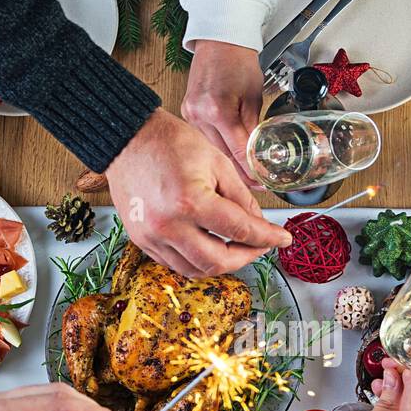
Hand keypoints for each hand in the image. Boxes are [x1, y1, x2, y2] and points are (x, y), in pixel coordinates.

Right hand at [105, 108, 291, 276]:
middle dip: (246, 257)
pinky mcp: (141, 241)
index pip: (240, 231)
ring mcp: (152, 237)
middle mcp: (169, 226)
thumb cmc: (170, 143)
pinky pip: (176, 264)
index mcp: (191, 201)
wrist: (128, 139)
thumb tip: (259, 224)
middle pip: (218, 262)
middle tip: (260, 246)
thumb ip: (242, 198)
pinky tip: (210, 247)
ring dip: (222, 263)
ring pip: (196, 270)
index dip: (267, 238)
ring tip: (237, 248)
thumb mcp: (217, 163)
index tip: (283, 239)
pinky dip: (197, 260)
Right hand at [181, 40, 263, 184]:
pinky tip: (227, 155)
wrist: (219, 41)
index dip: (251, 170)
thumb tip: (258, 154)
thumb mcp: (254, 97)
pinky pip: (204, 139)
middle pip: (222, 155)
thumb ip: (254, 128)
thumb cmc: (237, 61)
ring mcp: (190, 114)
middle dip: (240, 173)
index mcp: (218, 109)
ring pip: (212, 150)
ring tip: (244, 173)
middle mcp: (199, 114)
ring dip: (227, 162)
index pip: (238, 151)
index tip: (261, 182)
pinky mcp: (187, 113)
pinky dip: (217, 147)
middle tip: (257, 184)